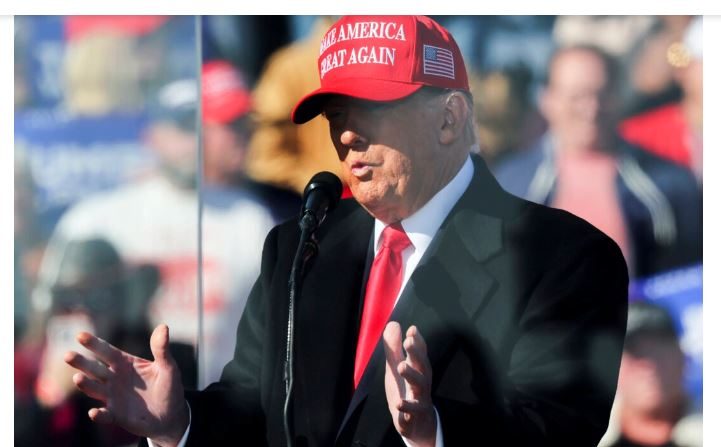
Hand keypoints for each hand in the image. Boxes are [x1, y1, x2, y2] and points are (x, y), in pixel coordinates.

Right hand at [64, 324, 188, 446]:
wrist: (171, 415)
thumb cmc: (168, 387)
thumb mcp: (168, 366)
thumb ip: (161, 349)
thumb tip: (163, 327)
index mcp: (125, 363)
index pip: (107, 351)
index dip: (94, 344)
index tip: (80, 335)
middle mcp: (114, 378)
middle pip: (95, 368)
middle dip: (81, 362)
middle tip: (68, 355)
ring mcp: (113, 397)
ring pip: (95, 389)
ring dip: (86, 385)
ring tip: (78, 378)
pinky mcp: (117, 415)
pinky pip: (105, 415)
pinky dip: (99, 415)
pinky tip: (94, 412)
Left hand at [383, 322, 436, 446]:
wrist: (416, 423)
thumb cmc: (406, 390)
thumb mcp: (397, 368)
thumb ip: (394, 348)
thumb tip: (394, 324)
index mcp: (418, 369)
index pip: (420, 352)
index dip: (417, 341)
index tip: (412, 329)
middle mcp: (422, 381)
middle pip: (422, 365)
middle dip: (416, 353)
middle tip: (408, 341)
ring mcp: (420, 398)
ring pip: (419, 386)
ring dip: (411, 375)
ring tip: (401, 366)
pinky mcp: (414, 416)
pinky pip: (412, 412)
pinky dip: (406, 408)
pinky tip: (398, 403)